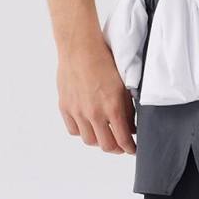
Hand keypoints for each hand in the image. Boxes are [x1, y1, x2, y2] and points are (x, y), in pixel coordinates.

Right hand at [57, 34, 135, 153]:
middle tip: (121, 146)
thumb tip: (130, 126)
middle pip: (105, 145)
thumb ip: (127, 109)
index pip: (123, 140)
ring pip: (89, 140)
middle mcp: (94, 114)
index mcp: (112, 108)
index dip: (130, 148)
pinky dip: (82, 132)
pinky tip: (88, 126)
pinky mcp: (65, 107)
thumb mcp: (124, 86)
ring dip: (99, 141)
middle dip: (116, 149)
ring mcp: (77, 111)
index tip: (133, 150)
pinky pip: (73, 130)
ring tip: (105, 136)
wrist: (80, 48)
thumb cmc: (104, 62)